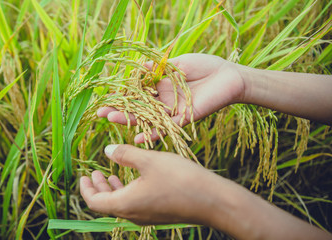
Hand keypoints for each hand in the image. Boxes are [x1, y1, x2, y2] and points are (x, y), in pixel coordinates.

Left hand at [80, 144, 226, 224]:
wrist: (214, 201)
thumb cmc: (180, 179)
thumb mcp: (149, 160)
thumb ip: (125, 154)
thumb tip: (107, 150)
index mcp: (125, 204)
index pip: (94, 201)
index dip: (86, 189)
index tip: (83, 176)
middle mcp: (133, 214)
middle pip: (106, 204)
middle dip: (98, 187)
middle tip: (94, 172)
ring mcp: (147, 216)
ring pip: (121, 204)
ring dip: (113, 189)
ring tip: (111, 173)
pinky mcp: (159, 213)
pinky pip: (135, 204)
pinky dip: (127, 191)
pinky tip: (135, 178)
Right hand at [98, 53, 244, 142]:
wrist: (230, 76)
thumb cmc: (206, 66)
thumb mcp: (178, 63)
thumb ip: (159, 68)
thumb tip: (140, 67)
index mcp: (160, 86)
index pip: (136, 93)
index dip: (121, 95)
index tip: (105, 96)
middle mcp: (163, 101)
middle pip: (137, 108)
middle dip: (119, 110)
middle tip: (101, 113)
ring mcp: (172, 111)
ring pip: (147, 119)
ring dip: (130, 121)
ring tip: (112, 120)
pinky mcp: (184, 119)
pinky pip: (166, 129)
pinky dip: (153, 134)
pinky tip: (138, 139)